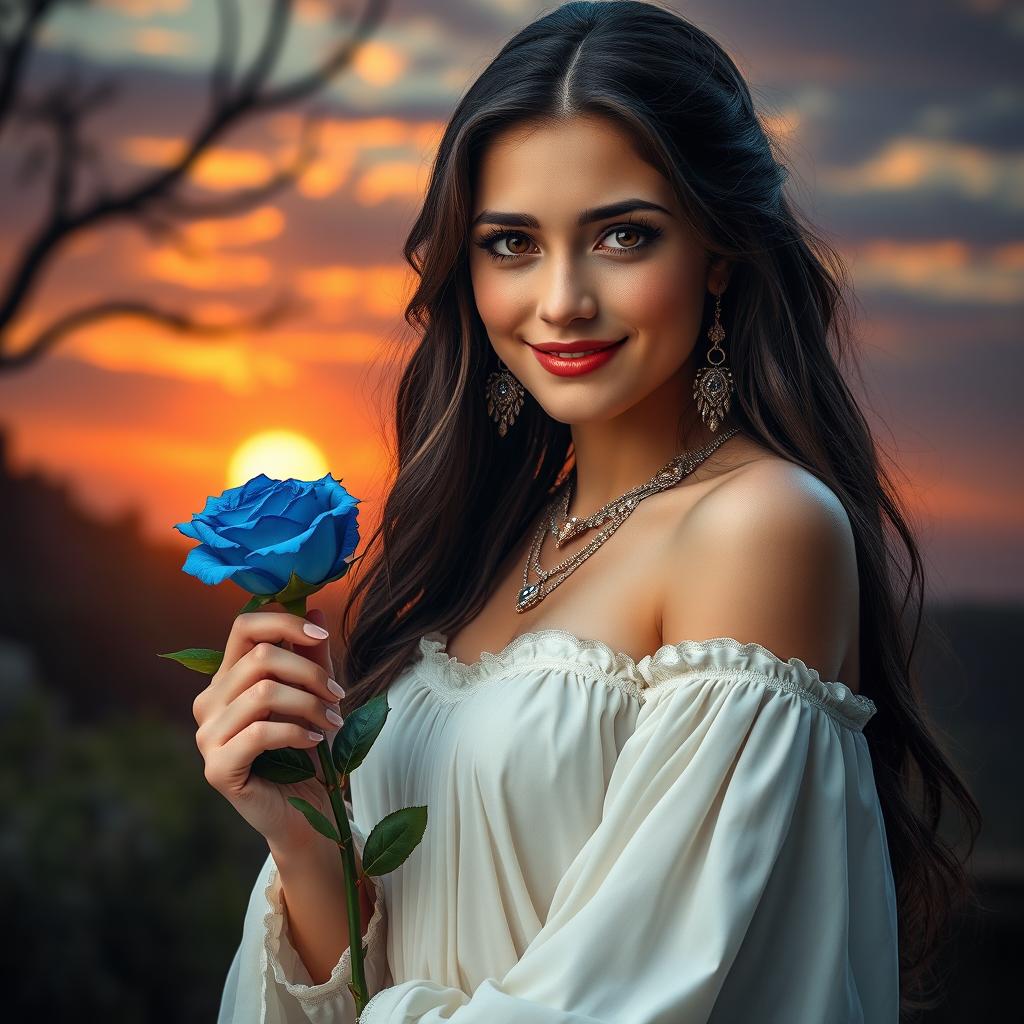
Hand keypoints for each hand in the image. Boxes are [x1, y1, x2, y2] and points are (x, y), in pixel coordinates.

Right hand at [192, 607, 346, 853]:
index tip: (322, 636)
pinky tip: (315, 741)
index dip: (285, 622)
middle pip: (260, 657)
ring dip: (309, 704)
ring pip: (262, 692)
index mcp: (228, 678)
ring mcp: (208, 736)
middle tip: (338, 696)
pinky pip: (259, 733)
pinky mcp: (217, 768)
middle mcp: (210, 702)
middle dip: (310, 672)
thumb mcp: (316, 696)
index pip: (244, 627)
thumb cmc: (309, 752)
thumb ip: (312, 656)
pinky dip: (297, 732)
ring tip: (331, 721)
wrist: (308, 811)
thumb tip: (315, 609)